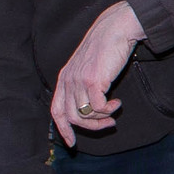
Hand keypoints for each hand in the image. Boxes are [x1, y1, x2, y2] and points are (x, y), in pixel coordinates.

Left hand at [49, 1, 146, 147]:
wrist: (115, 31)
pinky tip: (117, 102)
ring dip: (102, 118)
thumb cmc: (105, 49)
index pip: (57, 110)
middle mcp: (68, 81)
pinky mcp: (92, 80)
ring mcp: (78, 81)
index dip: (63, 129)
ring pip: (85, 114)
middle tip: (108, 124)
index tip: (72, 143)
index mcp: (64, 79)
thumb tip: (90, 109)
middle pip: (72, 117)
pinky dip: (109, 109)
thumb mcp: (88, 68)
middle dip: (91, 127)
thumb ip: (83, 85)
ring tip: (114, 110)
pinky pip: (98, 107)